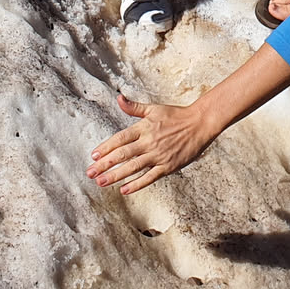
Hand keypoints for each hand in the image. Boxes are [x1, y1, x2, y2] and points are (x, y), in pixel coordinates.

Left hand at [87, 94, 213, 193]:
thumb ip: (134, 107)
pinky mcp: (168, 166)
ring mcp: (158, 155)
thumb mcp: (154, 109)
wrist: (199, 124)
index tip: (94, 156)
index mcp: (144, 127)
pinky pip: (150, 177)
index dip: (106, 147)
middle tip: (90, 173)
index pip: (120, 139)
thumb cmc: (175, 115)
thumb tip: (118, 98)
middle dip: (105, 164)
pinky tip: (124, 189)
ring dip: (116, 175)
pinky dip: (137, 184)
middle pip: (123, 155)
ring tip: (101, 182)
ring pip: (133, 167)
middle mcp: (149, 142)